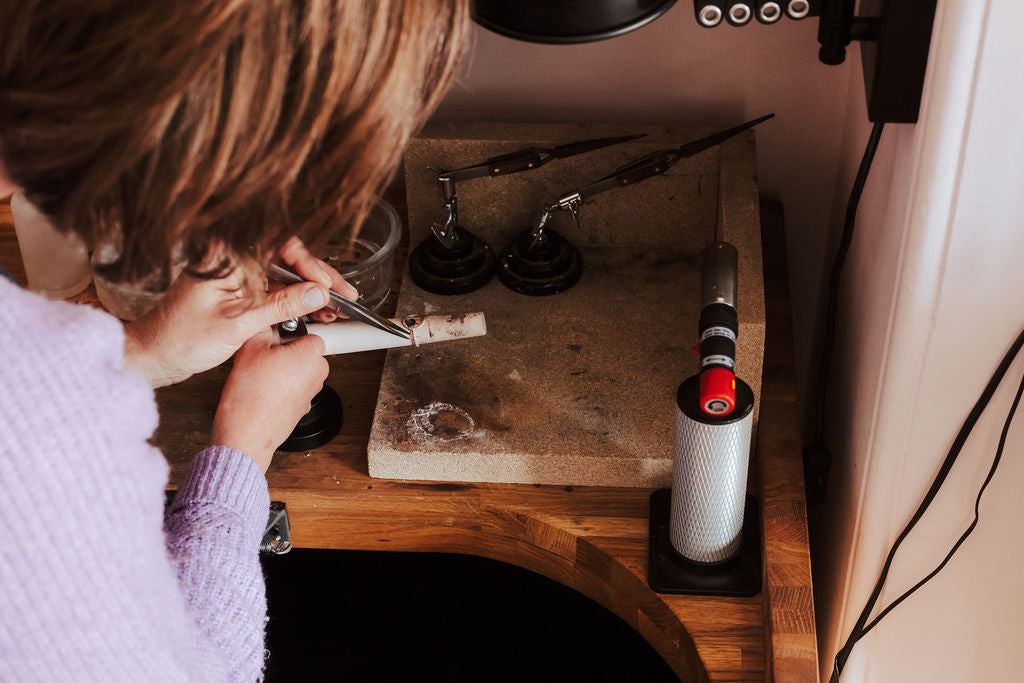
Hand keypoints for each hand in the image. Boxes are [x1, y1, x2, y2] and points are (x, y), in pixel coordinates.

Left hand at [123, 238, 354, 386]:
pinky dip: (295, 301)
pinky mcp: (238, 293)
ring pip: (284, 275)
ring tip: (335, 307)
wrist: (153, 358)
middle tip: (344, 295)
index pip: (280, 244)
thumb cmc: (180, 339)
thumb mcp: (238, 324)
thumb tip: (317, 293)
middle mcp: (233, 261)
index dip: (309, 262)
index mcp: (227, 256)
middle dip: (318, 277)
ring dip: (311, 291)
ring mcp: (236, 277)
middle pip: (286, 258)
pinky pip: (273, 290)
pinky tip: (315, 311)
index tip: (326, 285)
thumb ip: (281, 306)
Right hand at [211, 330, 328, 470]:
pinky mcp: (303, 406)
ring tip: (260, 376)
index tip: (277, 338)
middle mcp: (318, 373)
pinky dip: (282, 387)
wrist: (246, 434)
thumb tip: (266, 318)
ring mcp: (312, 392)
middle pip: (305, 350)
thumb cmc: (250, 396)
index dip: (288, 333)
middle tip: (263, 357)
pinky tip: (264, 391)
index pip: (309, 332)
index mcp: (312, 354)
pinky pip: (294, 387)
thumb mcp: (251, 347)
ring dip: (283, 369)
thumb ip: (263, 326)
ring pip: (299, 369)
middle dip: (286, 351)